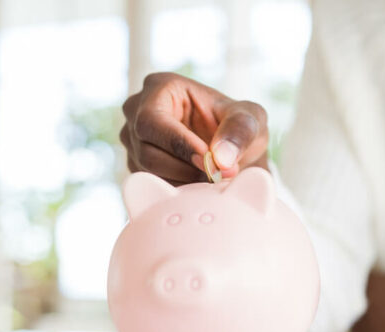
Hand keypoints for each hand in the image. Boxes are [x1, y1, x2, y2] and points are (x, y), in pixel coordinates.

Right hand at [120, 72, 268, 184]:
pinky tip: (200, 185)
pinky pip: (151, 185)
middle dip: (184, 168)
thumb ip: (240, 132)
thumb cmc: (239, 127)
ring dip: (183, 181)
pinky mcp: (137, 164)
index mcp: (160, 87)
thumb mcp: (251, 120)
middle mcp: (137, 111)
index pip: (153, 120)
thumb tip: (220, 158)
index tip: (209, 162)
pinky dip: (177, 190)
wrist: (233, 151)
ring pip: (147, 171)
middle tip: (217, 177)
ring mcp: (133, 139)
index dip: (180, 145)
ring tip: (213, 180)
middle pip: (146, 150)